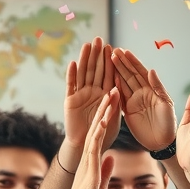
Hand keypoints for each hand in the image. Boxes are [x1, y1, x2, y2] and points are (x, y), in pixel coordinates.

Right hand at [56, 89, 118, 188]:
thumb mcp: (99, 184)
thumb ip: (105, 170)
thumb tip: (111, 157)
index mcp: (93, 161)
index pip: (102, 134)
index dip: (109, 117)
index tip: (116, 101)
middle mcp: (89, 158)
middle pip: (98, 126)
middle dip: (107, 107)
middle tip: (113, 87)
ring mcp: (88, 163)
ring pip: (96, 131)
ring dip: (104, 112)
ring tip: (111, 93)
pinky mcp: (89, 170)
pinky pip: (94, 147)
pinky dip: (99, 131)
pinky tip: (104, 118)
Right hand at [62, 37, 118, 163]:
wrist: (87, 150)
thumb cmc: (104, 137)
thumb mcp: (116, 119)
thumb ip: (118, 102)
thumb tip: (119, 86)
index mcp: (106, 95)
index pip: (108, 74)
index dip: (110, 61)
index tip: (112, 47)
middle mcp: (93, 92)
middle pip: (95, 70)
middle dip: (97, 55)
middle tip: (99, 39)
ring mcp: (81, 95)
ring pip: (83, 74)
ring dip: (84, 60)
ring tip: (86, 45)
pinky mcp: (70, 101)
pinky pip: (71, 86)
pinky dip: (72, 75)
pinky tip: (73, 63)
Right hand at [111, 48, 175, 150]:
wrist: (163, 142)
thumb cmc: (169, 123)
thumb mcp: (166, 104)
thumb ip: (158, 87)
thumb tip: (151, 70)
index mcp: (152, 89)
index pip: (141, 72)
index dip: (133, 61)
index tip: (125, 51)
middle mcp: (142, 93)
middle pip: (130, 75)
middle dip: (122, 63)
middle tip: (112, 51)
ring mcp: (134, 101)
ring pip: (123, 84)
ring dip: (116, 72)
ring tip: (108, 60)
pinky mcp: (127, 111)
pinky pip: (119, 98)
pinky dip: (114, 88)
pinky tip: (109, 79)